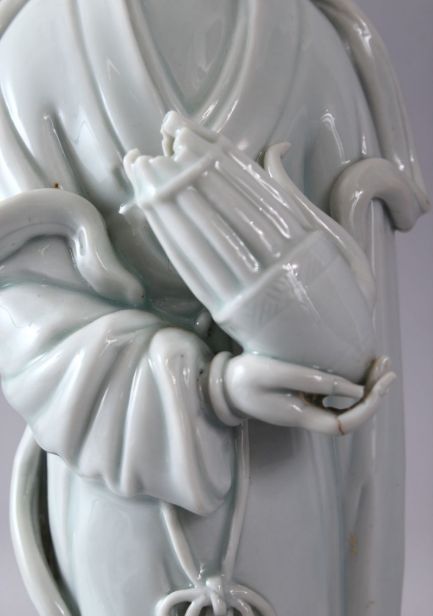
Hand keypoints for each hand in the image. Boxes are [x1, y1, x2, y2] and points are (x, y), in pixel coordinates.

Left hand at [124, 112, 374, 382]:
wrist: (335, 360)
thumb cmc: (342, 298)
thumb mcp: (336, 243)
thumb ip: (298, 197)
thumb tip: (274, 149)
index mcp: (306, 244)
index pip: (250, 191)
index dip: (214, 160)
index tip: (186, 134)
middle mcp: (276, 266)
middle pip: (221, 211)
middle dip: (183, 175)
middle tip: (154, 145)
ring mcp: (251, 292)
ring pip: (203, 238)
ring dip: (170, 204)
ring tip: (144, 173)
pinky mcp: (231, 314)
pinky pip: (197, 272)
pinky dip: (174, 241)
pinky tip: (155, 217)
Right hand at [210, 354, 394, 434]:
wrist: (223, 385)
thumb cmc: (245, 377)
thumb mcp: (275, 372)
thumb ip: (314, 381)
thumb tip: (355, 388)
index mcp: (300, 416)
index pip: (344, 424)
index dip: (368, 407)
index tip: (379, 383)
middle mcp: (307, 417)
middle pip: (350, 416)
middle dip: (373, 394)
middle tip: (386, 365)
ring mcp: (305, 408)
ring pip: (345, 406)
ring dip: (365, 387)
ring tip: (379, 363)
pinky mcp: (302, 398)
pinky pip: (335, 396)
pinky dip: (351, 383)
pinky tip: (358, 367)